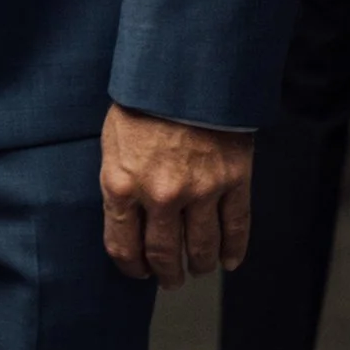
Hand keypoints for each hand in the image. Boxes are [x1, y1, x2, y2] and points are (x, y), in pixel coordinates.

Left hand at [100, 108, 254, 284]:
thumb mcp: (113, 140)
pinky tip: (229, 261)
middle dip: (166, 274)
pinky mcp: (233, 180)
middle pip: (164, 254)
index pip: (123, 246)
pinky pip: (236, 226)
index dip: (131, 266)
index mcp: (122, 186)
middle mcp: (160, 196)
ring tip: (198, 269)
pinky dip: (234, 249)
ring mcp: (200, 191)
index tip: (138, 271)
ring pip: (202, 247)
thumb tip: (125, 216)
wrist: (187, 70)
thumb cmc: (143, 100)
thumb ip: (119, 181)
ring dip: (199, 264)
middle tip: (169, 280)